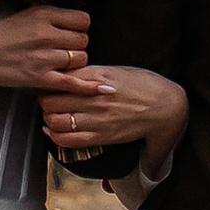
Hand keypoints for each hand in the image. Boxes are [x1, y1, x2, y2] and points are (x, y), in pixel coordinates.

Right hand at [0, 3, 90, 92]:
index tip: (69, 32)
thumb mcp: (19, 14)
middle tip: (63, 50)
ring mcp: (44, 57)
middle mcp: (46, 34)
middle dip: (77, 46)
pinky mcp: (39, 78)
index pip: (82, 19)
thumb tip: (66, 18)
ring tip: (60, 64)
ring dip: (75, 63)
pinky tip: (104, 89)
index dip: (79, 27)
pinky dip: (90, 87)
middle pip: (83, 40)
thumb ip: (44, 16)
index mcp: (42, 14)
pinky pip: (73, 82)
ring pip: (80, 59)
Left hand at [39, 63, 186, 162]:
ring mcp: (97, 120)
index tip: (49, 84)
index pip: (57, 81)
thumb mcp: (113, 70)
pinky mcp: (102, 136)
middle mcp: (94, 99)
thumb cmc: (140, 84)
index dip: (48, 83)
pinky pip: (68, 140)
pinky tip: (54, 130)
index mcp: (97, 78)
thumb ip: (86, 73)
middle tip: (48, 100)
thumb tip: (62, 74)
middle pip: (50, 102)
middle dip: (44, 101)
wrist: (164, 107)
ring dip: (48, 119)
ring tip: (52, 115)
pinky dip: (55, 135)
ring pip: (55, 122)